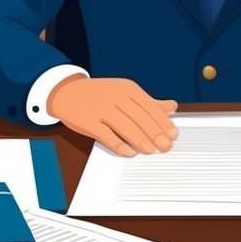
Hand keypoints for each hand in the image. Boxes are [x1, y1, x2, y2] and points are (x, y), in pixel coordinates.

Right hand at [48, 76, 178, 156]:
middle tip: (166, 146)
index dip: (163, 122)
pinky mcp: (88, 121)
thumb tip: (173, 106)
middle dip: (155, 133)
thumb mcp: (125, 92)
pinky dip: (119, 145)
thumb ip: (149, 101)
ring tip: (151, 151)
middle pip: (140, 117)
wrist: (67, 91)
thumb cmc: (100, 94)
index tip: (173, 135)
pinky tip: (129, 152)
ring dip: (140, 140)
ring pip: (125, 126)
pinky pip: (106, 135)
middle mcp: (116, 97)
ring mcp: (101, 108)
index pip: (150, 107)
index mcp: (128, 89)